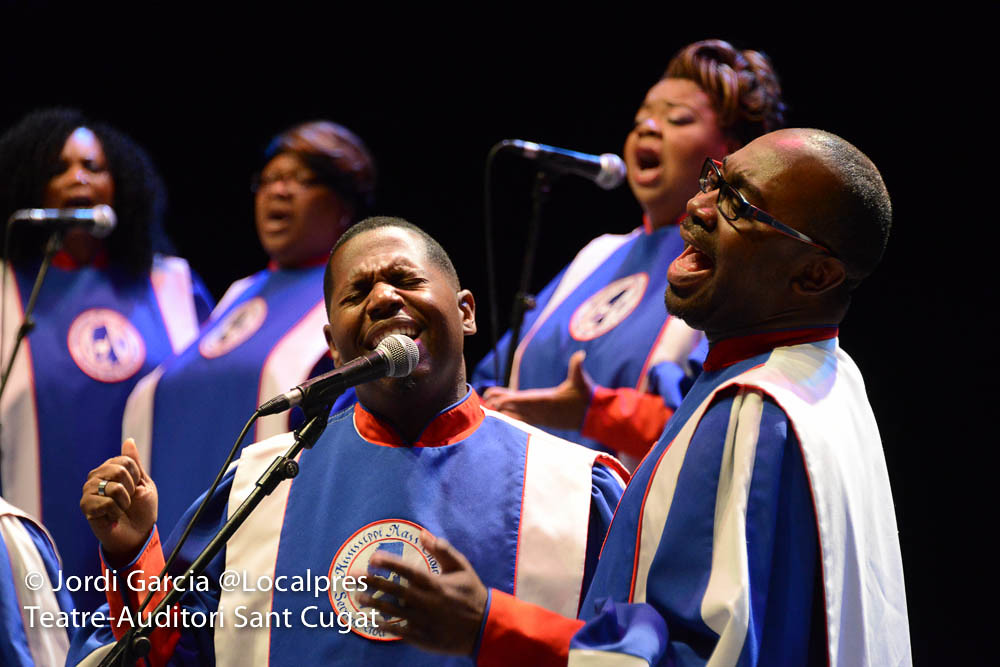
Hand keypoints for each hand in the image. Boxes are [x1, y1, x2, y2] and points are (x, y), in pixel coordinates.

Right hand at [80, 438, 156, 565]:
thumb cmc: (141, 509)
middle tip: (127, 501)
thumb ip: (134, 463)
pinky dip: (116, 512)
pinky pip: (108, 503)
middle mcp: (96, 476)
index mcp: (110, 468)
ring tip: (119, 509)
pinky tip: (111, 517)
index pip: (126, 461)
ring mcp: (88, 490)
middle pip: (119, 470)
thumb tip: (128, 440)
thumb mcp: (143, 483)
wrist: (137, 535)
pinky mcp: (85, 506)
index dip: (137, 477)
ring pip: (115, 488)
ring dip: (125, 502)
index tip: (135, 488)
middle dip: (131, 489)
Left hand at [360, 529, 487, 654]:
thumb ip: (443, 550)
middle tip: (352, 576)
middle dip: (372, 581)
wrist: (482, 628)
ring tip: (356, 596)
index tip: (373, 557)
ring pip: (392, 610)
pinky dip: (383, 624)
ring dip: (372, 603)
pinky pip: (398, 630)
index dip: (390, 564)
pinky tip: (370, 619)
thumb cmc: (471, 593)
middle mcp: (426, 602)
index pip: (408, 571)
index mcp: (436, 584)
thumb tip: (424, 534)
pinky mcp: (421, 636)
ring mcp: (422, 621)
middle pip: (394, 590)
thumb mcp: (462, 567)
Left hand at [481, 350, 592, 428]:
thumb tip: (581, 354)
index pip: (521, 399)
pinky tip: (505, 416)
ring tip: (490, 407)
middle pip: (514, 407)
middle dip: (499, 403)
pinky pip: (524, 420)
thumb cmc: (586, 396)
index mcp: (545, 399)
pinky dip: (513, 417)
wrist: (593, 416)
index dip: (505, 398)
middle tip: (484, 399)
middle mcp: (540, 410)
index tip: (492, 397)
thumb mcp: (581, 380)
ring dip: (504, 410)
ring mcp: (541, 417)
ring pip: (517, 414)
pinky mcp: (544, 421)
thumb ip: (577, 366)